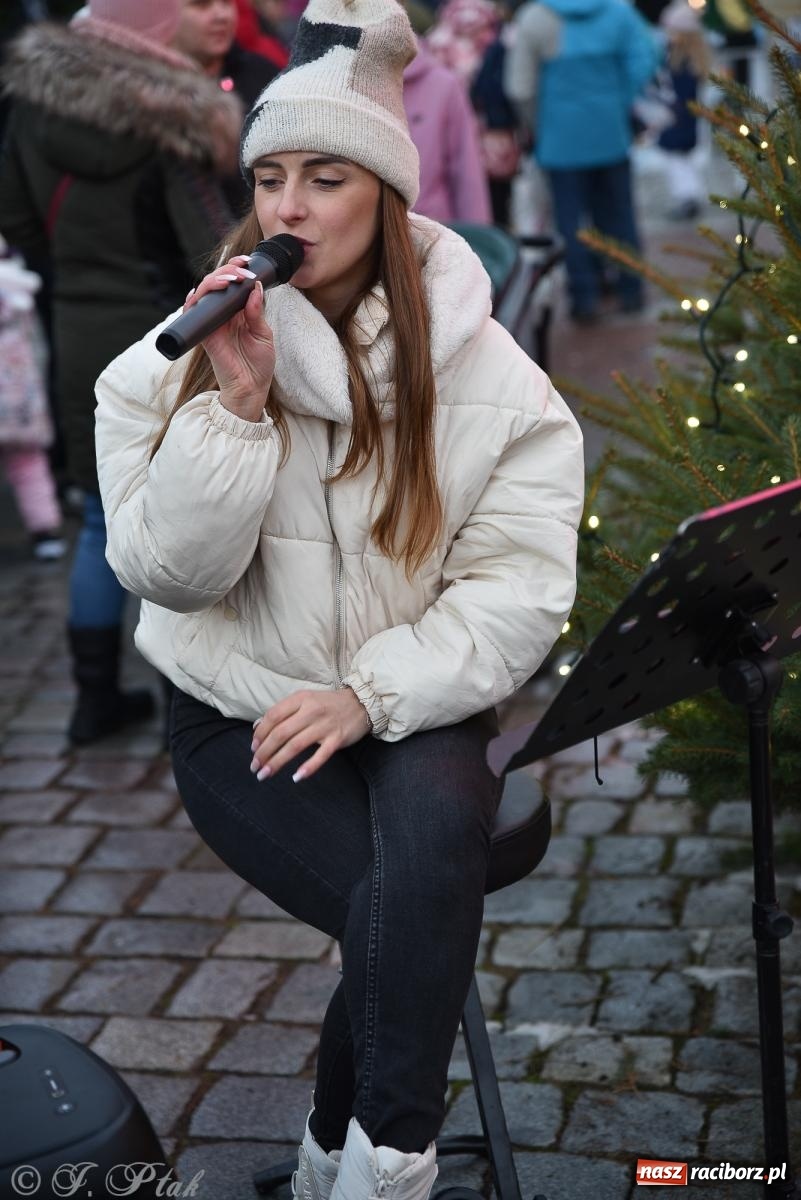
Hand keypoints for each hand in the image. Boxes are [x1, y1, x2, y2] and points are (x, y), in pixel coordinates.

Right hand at [184, 254, 275, 421]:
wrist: (251, 389)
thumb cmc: (259, 364)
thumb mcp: (263, 334)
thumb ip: (257, 312)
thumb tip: (254, 287)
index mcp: (238, 311)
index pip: (233, 283)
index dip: (236, 268)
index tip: (248, 262)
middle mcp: (223, 314)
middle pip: (217, 283)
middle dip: (229, 271)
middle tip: (242, 272)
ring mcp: (212, 323)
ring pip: (204, 293)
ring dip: (215, 281)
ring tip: (231, 279)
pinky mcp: (204, 335)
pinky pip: (192, 313)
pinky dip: (193, 301)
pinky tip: (200, 293)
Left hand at [250, 688, 371, 782]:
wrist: (363, 703)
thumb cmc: (329, 704)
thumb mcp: (305, 700)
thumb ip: (282, 712)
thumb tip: (257, 727)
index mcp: (301, 699)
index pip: (273, 716)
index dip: (260, 734)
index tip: (253, 748)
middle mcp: (311, 711)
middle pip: (281, 733)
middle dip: (264, 752)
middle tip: (254, 767)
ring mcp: (325, 726)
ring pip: (295, 746)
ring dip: (277, 762)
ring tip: (265, 774)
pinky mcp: (337, 739)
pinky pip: (320, 756)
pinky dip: (307, 768)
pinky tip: (296, 778)